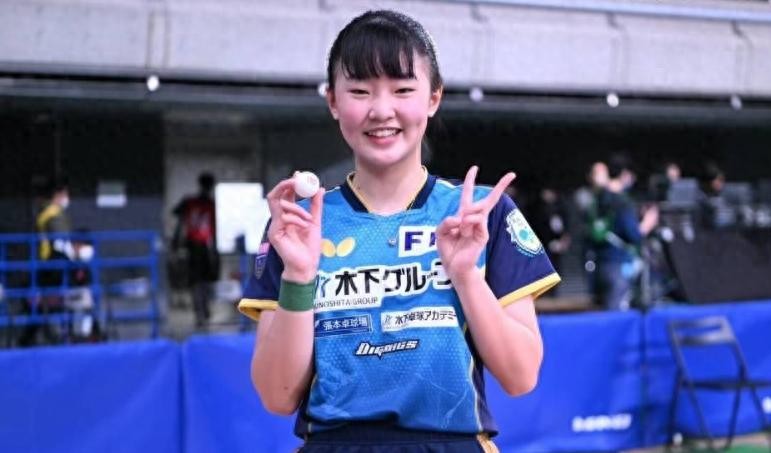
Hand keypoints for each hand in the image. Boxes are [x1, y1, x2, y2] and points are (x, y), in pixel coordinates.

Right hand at [265, 177, 324, 282]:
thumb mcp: (316, 222)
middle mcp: (279, 220)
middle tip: (297, 180)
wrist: (307, 266)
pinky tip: (305, 226)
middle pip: (273, 196)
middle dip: (285, 185)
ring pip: (280, 205)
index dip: (290, 183)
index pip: (285, 195)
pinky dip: (297, 219)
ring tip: (309, 219)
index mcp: (288, 216)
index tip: (300, 175)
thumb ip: (316, 206)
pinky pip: (284, 218)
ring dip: (297, 208)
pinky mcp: (274, 234)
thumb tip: (320, 189)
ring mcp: (275, 226)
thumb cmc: (309, 247)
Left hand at [436, 166, 514, 282]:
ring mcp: (480, 226)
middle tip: (512, 174)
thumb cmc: (448, 250)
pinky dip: (465, 224)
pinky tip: (462, 233)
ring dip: (463, 219)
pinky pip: (475, 220)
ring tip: (458, 232)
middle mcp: (473, 219)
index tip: (474, 168)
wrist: (454, 267)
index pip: (468, 195)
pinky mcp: (484, 234)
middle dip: (500, 186)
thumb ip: (447, 222)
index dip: (470, 181)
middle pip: (488, 200)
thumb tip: (461, 218)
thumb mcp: (440, 233)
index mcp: (462, 215)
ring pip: (475, 210)